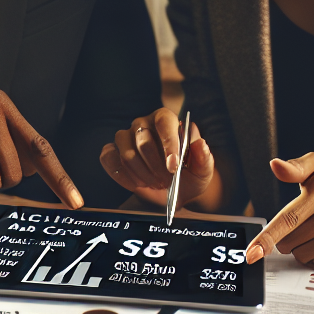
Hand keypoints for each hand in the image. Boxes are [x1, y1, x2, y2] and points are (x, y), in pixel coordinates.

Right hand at [99, 108, 214, 207]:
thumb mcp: (203, 171)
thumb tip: (199, 142)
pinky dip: (123, 177)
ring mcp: (125, 137)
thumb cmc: (188, 177)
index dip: (169, 143)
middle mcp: (143, 124)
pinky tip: (137, 184)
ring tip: (155, 183)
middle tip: (166, 182)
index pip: (164, 121)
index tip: (174, 167)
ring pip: (127, 154)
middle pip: (144, 141)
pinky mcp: (112, 151)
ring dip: (142, 175)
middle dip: (156, 167)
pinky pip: (108, 159)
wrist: (172, 193)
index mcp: (166, 119)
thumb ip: (204, 157)